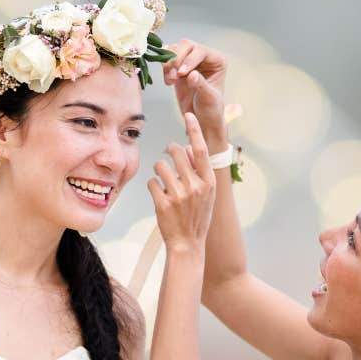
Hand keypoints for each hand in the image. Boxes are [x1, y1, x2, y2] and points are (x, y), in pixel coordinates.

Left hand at [148, 112, 215, 255]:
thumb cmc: (197, 216)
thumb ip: (198, 170)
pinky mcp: (163, 204)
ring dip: (159, 170)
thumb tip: (186, 148)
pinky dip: (153, 187)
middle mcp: (195, 186)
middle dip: (168, 151)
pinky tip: (159, 196)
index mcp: (208, 182)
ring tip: (164, 182)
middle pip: (175, 152)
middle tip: (168, 157)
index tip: (189, 115)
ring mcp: (178, 195)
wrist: (188, 244)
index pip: (200, 149)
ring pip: (160, 165)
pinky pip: (151, 183)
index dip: (194, 130)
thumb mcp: (205, 194)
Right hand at [163, 40, 226, 144]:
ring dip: (169, 65)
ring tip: (170, 82)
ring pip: (174, 50)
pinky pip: (167, 58)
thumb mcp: (208, 98)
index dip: (189, 60)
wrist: (201, 118)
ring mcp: (190, 59)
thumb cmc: (210, 108)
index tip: (181, 74)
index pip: (201, 51)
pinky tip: (168, 80)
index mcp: (217, 60)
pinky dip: (164, 68)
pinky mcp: (178, 65)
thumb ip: (201, 85)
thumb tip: (192, 74)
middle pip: (186, 45)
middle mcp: (204, 56)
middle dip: (177, 60)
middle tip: (173, 78)